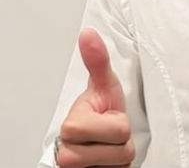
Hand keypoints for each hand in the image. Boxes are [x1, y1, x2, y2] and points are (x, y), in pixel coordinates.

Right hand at [55, 28, 135, 167]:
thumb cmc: (101, 113)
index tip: (106, 118)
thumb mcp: (105, 85)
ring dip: (118, 159)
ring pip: (119, 166)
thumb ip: (98, 61)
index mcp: (71, 127)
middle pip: (121, 152)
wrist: (95, 144)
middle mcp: (67, 155)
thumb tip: (88, 34)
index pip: (119, 130)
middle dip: (121, 144)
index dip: (119, 125)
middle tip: (109, 136)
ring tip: (107, 148)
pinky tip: (105, 162)